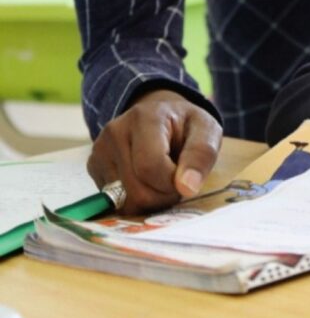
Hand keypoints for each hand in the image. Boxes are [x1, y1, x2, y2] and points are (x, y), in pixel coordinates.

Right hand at [87, 89, 222, 213]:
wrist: (161, 115)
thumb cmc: (185, 125)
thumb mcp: (206, 130)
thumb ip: (201, 155)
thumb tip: (187, 187)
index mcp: (144, 118)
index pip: (150, 167)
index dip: (172, 184)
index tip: (185, 177)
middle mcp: (115, 132)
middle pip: (136, 190)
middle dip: (162, 196)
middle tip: (174, 180)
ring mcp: (100, 150)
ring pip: (123, 201)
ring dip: (149, 200)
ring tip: (160, 180)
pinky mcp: (94, 166)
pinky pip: (113, 202)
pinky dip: (133, 199)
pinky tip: (144, 182)